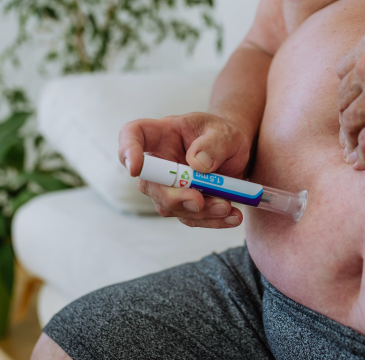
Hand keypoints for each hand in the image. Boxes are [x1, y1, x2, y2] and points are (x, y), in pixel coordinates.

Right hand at [118, 112, 251, 227]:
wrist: (237, 153)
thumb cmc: (225, 136)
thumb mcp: (227, 134)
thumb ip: (215, 145)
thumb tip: (198, 164)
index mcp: (162, 133)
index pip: (133, 135)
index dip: (127, 150)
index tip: (135, 168)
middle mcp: (159, 161)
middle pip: (149, 183)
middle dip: (172, 197)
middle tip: (198, 202)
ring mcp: (168, 186)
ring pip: (170, 206)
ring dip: (199, 212)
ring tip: (227, 207)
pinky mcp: (183, 204)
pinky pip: (191, 217)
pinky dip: (212, 221)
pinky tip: (231, 217)